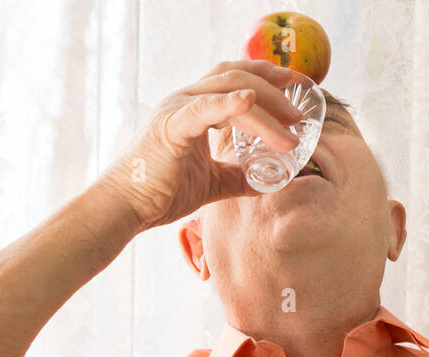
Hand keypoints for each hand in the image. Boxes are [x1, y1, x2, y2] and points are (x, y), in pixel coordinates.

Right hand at [96, 59, 305, 230]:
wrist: (126, 208)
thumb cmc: (160, 194)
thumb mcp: (211, 184)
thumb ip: (238, 177)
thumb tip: (268, 182)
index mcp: (194, 108)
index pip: (236, 79)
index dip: (267, 79)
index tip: (296, 89)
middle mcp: (185, 100)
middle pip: (238, 76)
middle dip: (275, 86)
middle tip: (302, 105)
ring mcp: (177, 109)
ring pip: (231, 90)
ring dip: (267, 105)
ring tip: (292, 125)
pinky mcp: (171, 127)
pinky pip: (205, 108)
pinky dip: (230, 103)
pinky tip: (250, 102)